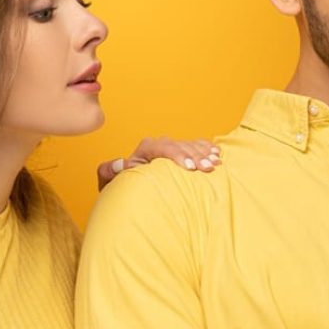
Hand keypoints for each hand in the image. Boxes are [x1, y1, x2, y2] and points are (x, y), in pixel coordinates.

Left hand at [97, 136, 220, 186]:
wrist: (133, 184)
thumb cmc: (125, 183)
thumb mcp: (114, 178)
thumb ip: (111, 170)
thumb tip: (122, 163)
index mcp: (146, 148)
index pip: (164, 147)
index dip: (178, 156)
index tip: (190, 167)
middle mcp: (161, 144)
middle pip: (181, 146)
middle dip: (195, 157)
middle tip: (208, 168)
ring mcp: (172, 147)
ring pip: (191, 146)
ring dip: (204, 154)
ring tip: (215, 163)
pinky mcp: (182, 151)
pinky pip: (197, 146)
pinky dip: (207, 149)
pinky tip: (217, 154)